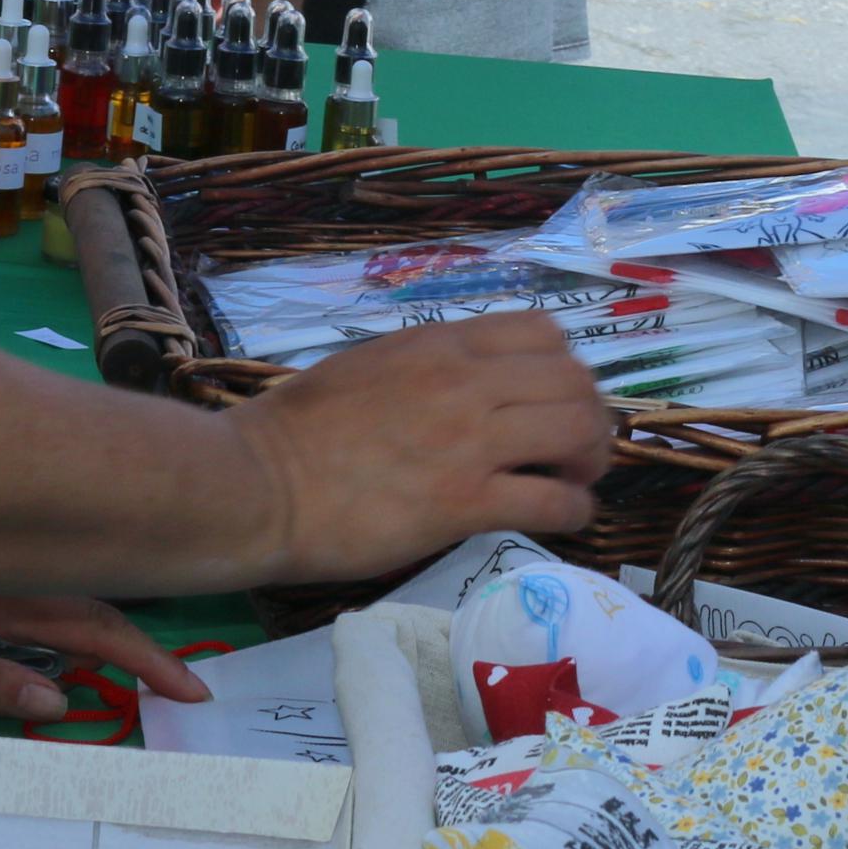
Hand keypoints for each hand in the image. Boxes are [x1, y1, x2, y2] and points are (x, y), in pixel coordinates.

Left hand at [0, 575, 211, 722]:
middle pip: (88, 607)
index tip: (186, 690)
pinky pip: (29, 597)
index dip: (143, 659)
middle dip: (137, 647)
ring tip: (138, 674)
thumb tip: (57, 699)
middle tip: (176, 690)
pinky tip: (66, 646)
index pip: (90, 627)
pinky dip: (64, 621)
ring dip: (105, 633)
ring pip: (62, 596)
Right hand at [228, 312, 616, 581]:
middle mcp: (464, 382)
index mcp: (438, 344)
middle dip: (590, 414)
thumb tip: (466, 386)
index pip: (542, 331)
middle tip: (578, 448)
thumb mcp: (368, 367)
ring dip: (591, 458)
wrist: (256, 486)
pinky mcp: (464, 502)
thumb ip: (425, 369)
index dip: (564, 368)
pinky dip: (574, 509)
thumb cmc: (294, 431)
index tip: (555, 399)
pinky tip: (564, 517)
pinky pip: (553, 499)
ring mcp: (468, 441)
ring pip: (576, 430)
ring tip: (575, 480)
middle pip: (572, 380)